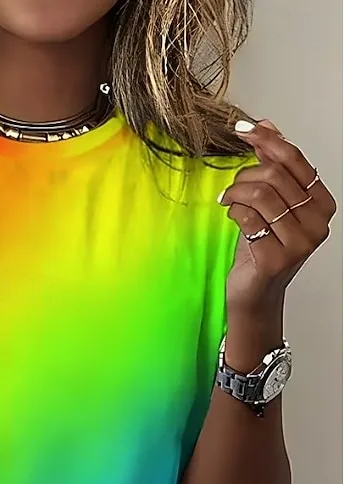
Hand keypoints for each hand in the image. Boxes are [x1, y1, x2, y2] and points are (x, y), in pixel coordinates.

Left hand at [218, 119, 336, 318]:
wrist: (255, 292)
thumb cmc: (262, 247)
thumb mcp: (270, 203)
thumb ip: (273, 166)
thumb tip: (268, 125)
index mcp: (321, 204)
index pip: (295, 160)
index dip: (267, 140)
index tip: (243, 129)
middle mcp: (317, 223)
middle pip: (275, 176)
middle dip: (245, 175)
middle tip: (232, 187)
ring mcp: (299, 243)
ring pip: (260, 194)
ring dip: (236, 192)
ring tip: (228, 200)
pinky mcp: (276, 258)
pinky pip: (248, 218)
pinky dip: (234, 211)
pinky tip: (232, 216)